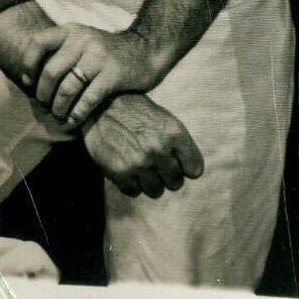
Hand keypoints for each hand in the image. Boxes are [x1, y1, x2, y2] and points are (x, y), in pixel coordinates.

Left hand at [26, 23, 163, 127]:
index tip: (30, 83)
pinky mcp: (114, 75)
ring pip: (67, 88)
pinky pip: (88, 99)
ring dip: (59, 108)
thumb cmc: (109, 52)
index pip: (38, 43)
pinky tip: (73, 121)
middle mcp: (84, 40)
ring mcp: (100, 57)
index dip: (29, 65)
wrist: (148, 50)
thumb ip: (62, 51)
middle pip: (51, 72)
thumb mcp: (85, 40)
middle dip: (44, 95)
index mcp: (73, 30)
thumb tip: (31, 77)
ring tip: (59, 116)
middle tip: (45, 107)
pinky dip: (77, 114)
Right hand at [81, 93, 204, 198]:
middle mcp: (159, 149)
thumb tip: (191, 173)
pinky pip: (134, 192)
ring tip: (144, 169)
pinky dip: (132, 184)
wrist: (103, 107)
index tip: (180, 165)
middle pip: (176, 183)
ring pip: (156, 191)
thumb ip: (180, 145)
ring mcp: (139, 162)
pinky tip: (129, 170)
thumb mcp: (167, 121)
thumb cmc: (139, 114)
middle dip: (169, 177)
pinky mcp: (119, 172)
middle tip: (160, 167)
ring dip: (152, 183)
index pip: (195, 170)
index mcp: (174, 134)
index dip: (187, 168)